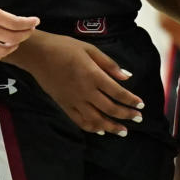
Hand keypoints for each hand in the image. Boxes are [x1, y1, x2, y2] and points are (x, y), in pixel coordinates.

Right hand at [12, 31, 143, 134]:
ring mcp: (73, 100)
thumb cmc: (65, 47)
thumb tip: (127, 76)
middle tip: (138, 118)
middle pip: (110, 109)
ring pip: (96, 120)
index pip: (117, 92)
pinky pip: (80, 121)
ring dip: (112, 127)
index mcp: (93, 75)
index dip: (131, 100)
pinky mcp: (64, 105)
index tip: (141, 104)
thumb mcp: (90, 49)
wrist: (38, 54)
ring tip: (123, 131)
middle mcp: (84, 91)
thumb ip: (109, 64)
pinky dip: (92, 128)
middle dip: (127, 115)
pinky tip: (101, 131)